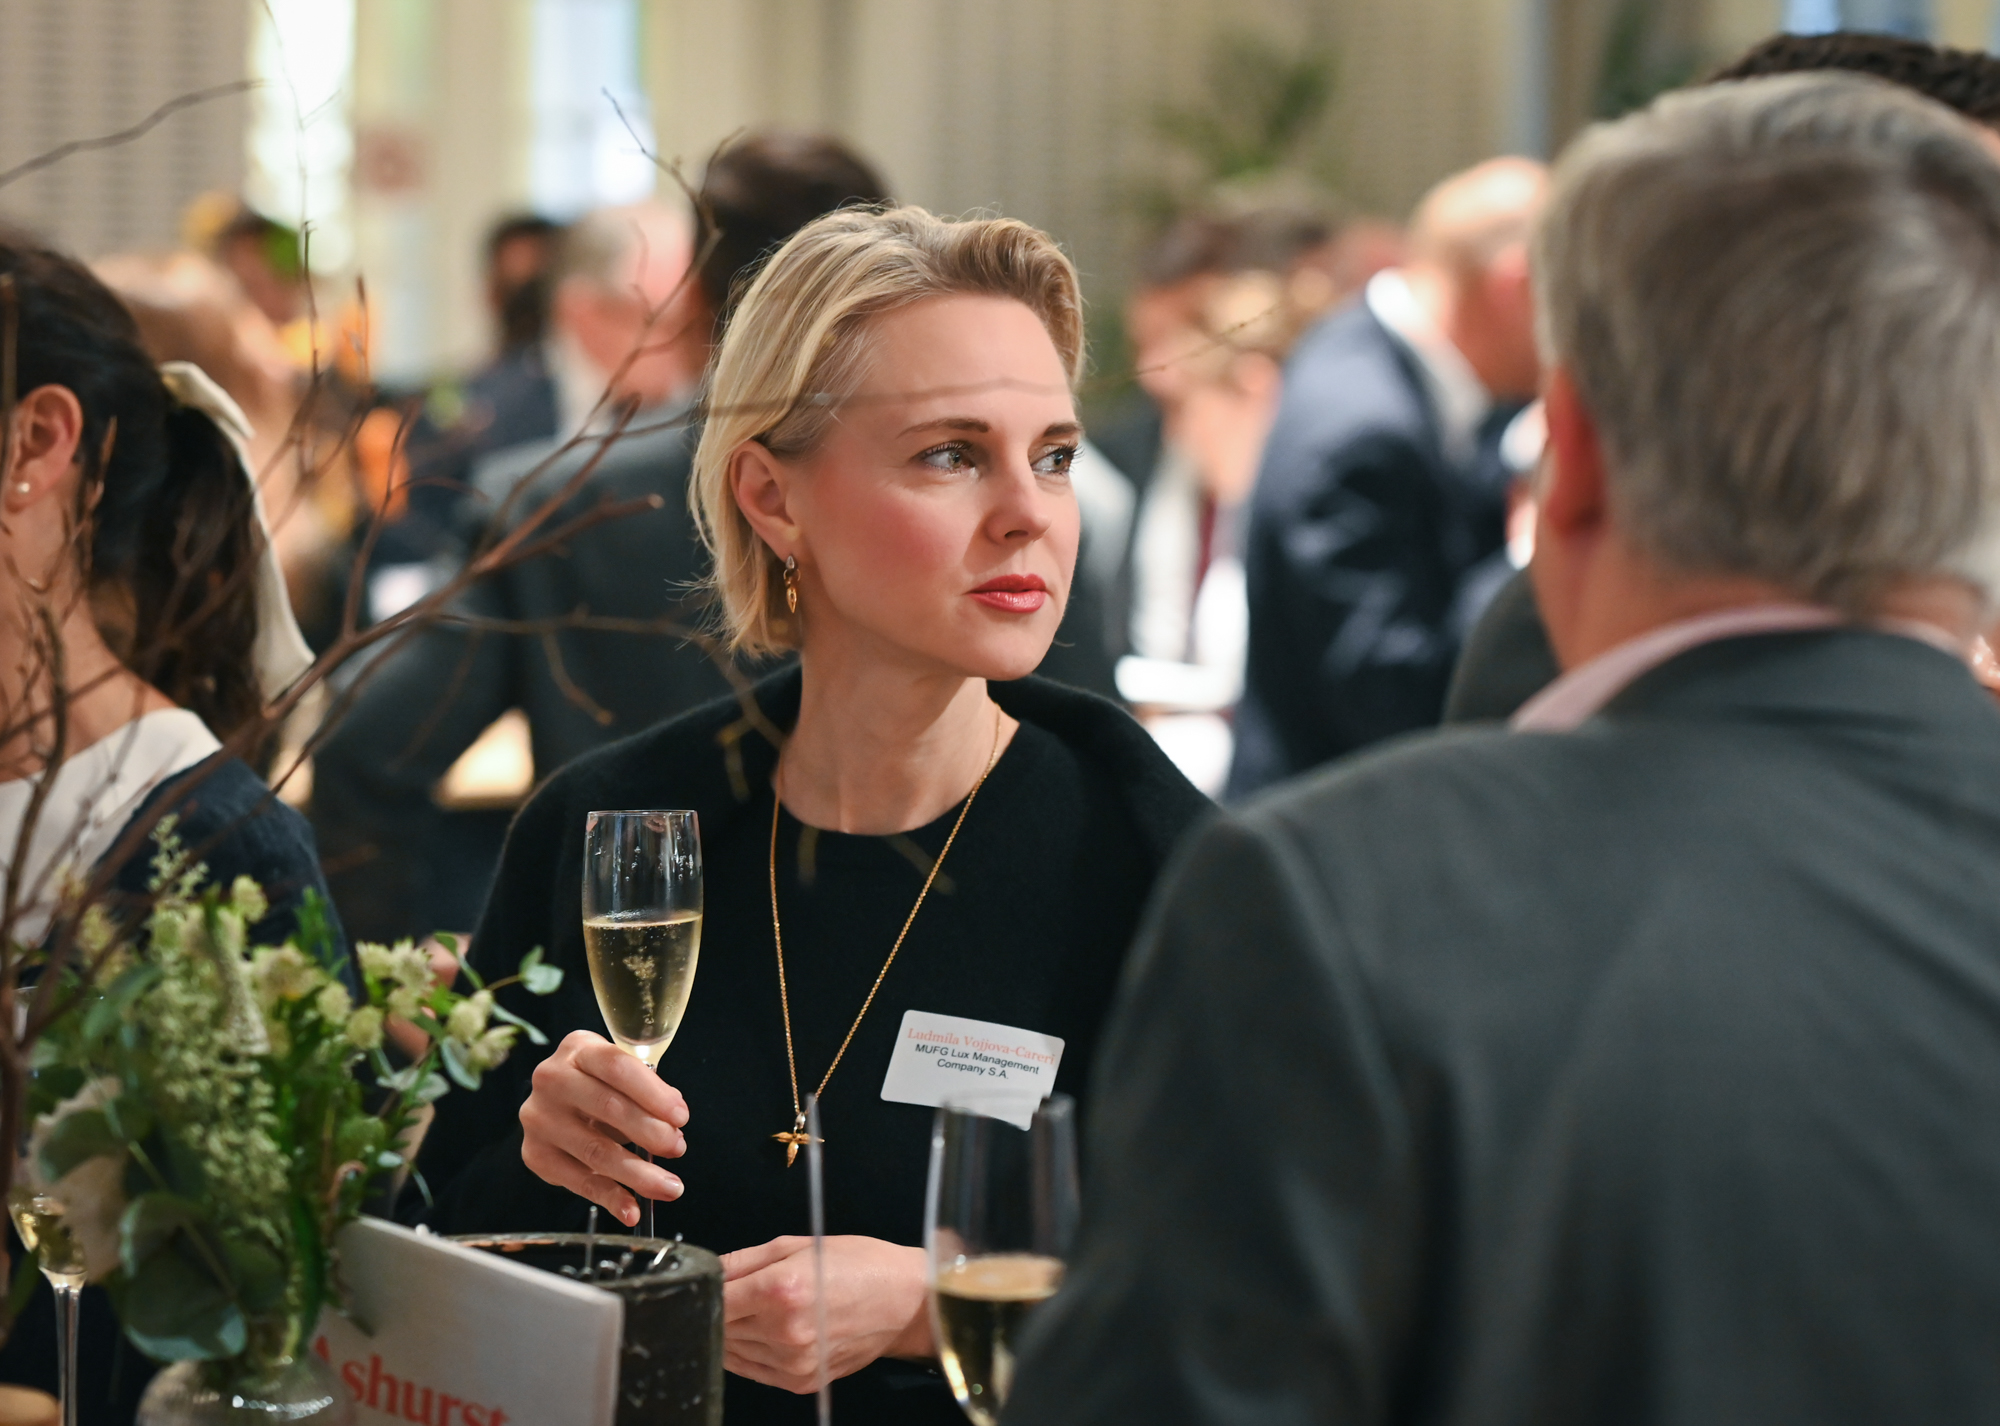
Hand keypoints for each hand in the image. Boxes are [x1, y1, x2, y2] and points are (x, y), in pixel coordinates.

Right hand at [518, 1030, 687, 1225]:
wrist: (557, 1102)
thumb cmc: (601, 1084)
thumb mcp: (623, 1075)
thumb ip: (649, 1091)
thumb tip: (673, 1122)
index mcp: (578, 1049)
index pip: (617, 1067)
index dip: (652, 1093)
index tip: (681, 1117)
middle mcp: (551, 1080)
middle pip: (608, 1108)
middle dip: (650, 1132)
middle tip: (678, 1148)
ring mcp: (539, 1118)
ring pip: (595, 1150)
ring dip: (637, 1174)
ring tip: (669, 1187)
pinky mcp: (535, 1154)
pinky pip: (578, 1180)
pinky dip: (609, 1197)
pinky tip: (631, 1210)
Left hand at [720, 1235, 932, 1391]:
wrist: (906, 1301)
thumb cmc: (859, 1264)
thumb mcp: (797, 1245)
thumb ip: (745, 1260)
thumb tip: (708, 1270)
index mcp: (782, 1290)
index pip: (715, 1299)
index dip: (708, 1289)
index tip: (710, 1281)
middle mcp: (784, 1332)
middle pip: (721, 1327)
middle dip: (722, 1308)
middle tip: (744, 1290)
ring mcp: (792, 1362)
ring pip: (732, 1352)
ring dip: (735, 1331)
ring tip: (762, 1309)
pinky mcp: (799, 1381)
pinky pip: (753, 1370)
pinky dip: (751, 1351)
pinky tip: (770, 1330)